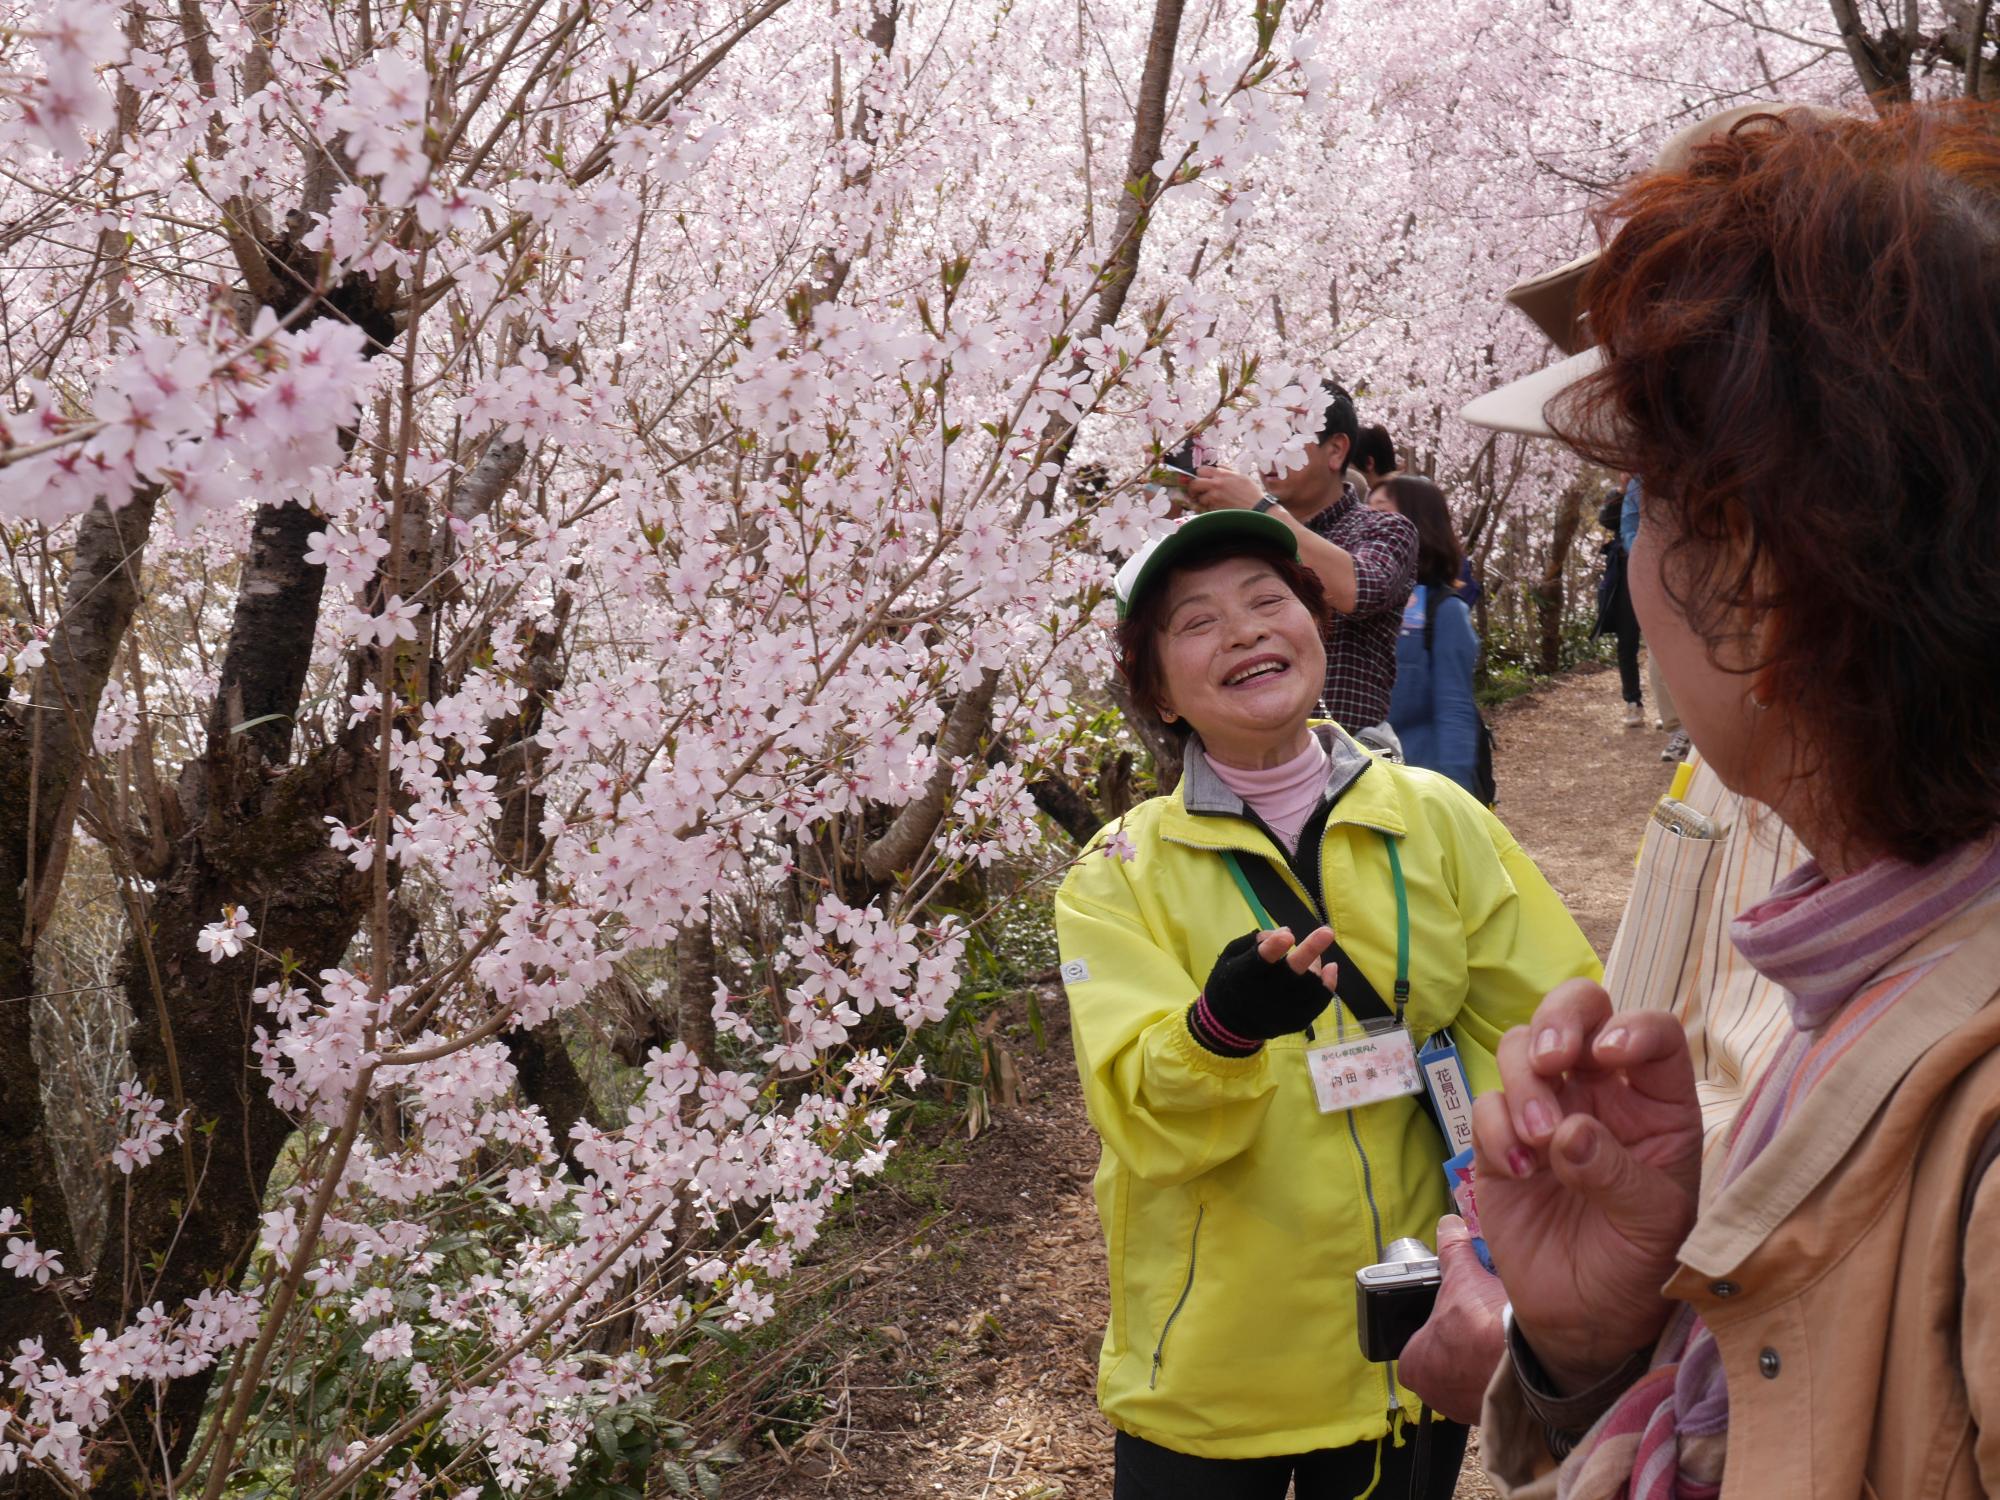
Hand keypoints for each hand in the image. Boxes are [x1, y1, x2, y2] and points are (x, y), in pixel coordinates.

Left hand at [1186, 466, 1264, 512]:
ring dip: (1202, 500)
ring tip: (1208, 502)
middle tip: (1196, 492)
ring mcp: (1215, 497)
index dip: (1199, 475)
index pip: (1201, 470)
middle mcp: (1217, 484)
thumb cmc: (1252, 493)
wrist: (1257, 508)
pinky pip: (1206, 507)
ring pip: (1199, 497)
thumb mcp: (1242, 476)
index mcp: (1223, 474)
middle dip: (1194, 488)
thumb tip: (1219, 466)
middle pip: (1195, 483)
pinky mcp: (1216, 508)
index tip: (1201, 479)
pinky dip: (1208, 508)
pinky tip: (1215, 508)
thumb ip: (1228, 470)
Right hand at [1197, 926, 1338, 1043]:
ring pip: (1309, 985)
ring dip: (1316, 964)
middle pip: (1291, 972)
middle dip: (1309, 950)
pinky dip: (1328, 984)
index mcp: (1243, 976)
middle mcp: (1265, 995)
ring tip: (1314, 955)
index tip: (1288, 935)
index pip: (1260, 961)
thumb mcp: (1231, 957)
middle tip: (1326, 932)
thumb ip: (1253, 942)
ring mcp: (1284, 1011)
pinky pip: (1319, 1002)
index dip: (1274, 948)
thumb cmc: (1229, 983)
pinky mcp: (1297, 1021)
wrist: (1229, 1025)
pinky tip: (1331, 968)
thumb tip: (1285, 931)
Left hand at [1397, 1215, 1506, 1423]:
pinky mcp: (1494, 1415)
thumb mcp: (1463, 1277)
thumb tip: (1448, 1223)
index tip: (1450, 1318)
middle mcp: (1434, 1394)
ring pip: (1466, 1381)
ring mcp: (1463, 1409)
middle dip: (1456, 1348)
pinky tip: (1509, 1358)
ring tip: (1493, 1340)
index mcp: (1414, 1365)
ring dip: (1478, 1364)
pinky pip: (1491, 1393)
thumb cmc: (1483, 1324)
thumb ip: (1452, 1250)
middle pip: (1440, 1365)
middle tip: (1475, 1327)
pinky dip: (1499, 1378)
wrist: (1530, 1364)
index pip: (1413, 1346)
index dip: (1430, 1330)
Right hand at [1472, 980, 1701, 1392]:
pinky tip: (1517, 1172)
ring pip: (1520, 1048)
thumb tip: (1567, 1132)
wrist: (1585, 1319)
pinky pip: (1484, 1104)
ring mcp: (1546, 1109)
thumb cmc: (1638, 1265)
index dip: (1633, 1028)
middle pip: (1577, 1012)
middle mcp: (1601, 1093)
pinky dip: (1495, 1129)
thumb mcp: (1653, 1225)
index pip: (1654, 1035)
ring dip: (1524, 1083)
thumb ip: (1617, 1174)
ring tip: (1538, 1139)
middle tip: (1551, 1060)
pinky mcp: (1499, 1139)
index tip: (1610, 1054)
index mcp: (1655, 1104)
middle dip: (1558, 1020)